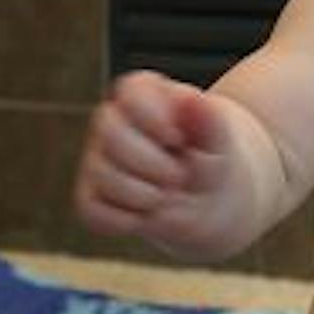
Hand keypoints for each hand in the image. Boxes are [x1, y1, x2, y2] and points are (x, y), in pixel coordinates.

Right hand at [73, 70, 235, 246]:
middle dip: (151, 163)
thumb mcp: (221, 142)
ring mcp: (97, 158)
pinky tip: (148, 216)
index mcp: (144, 93)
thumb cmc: (212, 159)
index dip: (154, 120)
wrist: (210, 199)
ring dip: (143, 194)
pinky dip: (124, 220)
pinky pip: (91, 210)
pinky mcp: (91, 195)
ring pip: (101, 173)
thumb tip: (190, 98)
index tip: (179, 140)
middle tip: (179, 177)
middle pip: (110, 132)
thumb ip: (210, 120)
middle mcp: (113, 121)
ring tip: (168, 196)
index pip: (130, 93)